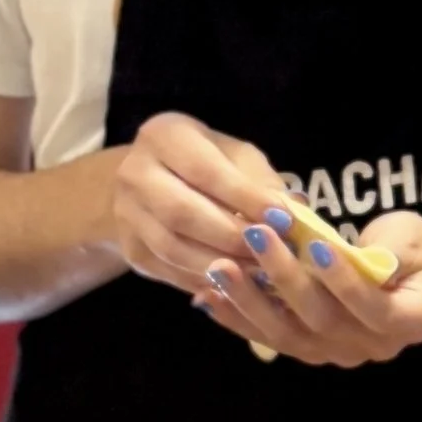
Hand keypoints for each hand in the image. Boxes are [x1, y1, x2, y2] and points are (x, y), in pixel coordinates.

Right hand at [108, 109, 278, 297]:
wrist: (149, 181)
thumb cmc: (206, 163)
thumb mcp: (234, 156)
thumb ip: (261, 181)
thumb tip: (295, 212)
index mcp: (164, 136)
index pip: (205, 171)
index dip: (245, 197)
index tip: (283, 219)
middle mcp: (135, 173)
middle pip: (182, 213)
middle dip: (232, 236)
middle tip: (272, 252)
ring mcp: (126, 215)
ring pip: (173, 248)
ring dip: (220, 265)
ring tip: (260, 274)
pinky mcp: (131, 250)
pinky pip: (169, 272)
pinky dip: (205, 281)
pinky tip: (236, 285)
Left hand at [222, 202, 421, 370]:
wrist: (410, 272)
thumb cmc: (413, 248)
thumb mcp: (411, 239)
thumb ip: (389, 252)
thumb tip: (354, 256)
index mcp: (408, 322)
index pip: (372, 308)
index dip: (344, 281)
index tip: (318, 245)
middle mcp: (372, 348)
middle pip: (323, 323)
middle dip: (285, 280)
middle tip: (255, 238)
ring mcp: (338, 354)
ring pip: (290, 336)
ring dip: (250, 303)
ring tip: (220, 270)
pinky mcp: (309, 350)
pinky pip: (271, 339)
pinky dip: (238, 319)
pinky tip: (208, 297)